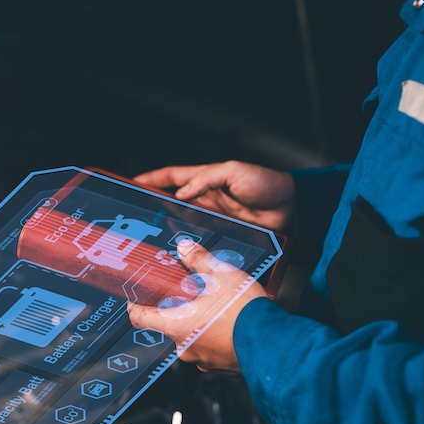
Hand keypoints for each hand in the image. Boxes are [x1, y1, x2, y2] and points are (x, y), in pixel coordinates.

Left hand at [126, 239, 267, 372]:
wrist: (276, 343)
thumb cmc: (244, 313)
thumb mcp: (220, 276)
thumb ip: (199, 260)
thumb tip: (185, 247)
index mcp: (177, 326)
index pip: (141, 318)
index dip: (135, 305)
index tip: (136, 297)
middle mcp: (185, 348)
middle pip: (171, 325)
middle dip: (180, 308)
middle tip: (194, 293)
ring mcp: (204, 361)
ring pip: (194, 337)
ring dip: (201, 322)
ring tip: (219, 306)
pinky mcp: (223, 367)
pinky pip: (212, 348)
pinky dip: (217, 335)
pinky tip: (232, 322)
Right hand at [134, 161, 295, 231]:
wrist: (292, 208)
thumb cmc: (265, 183)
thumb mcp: (233, 171)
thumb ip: (206, 179)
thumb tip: (181, 192)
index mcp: (205, 180)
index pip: (171, 177)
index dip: (151, 179)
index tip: (132, 183)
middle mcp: (204, 200)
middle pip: (171, 204)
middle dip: (153, 208)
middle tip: (135, 216)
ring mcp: (212, 219)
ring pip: (182, 225)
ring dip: (168, 230)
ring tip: (150, 236)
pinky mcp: (221, 236)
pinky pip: (200, 241)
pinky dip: (188, 246)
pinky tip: (178, 252)